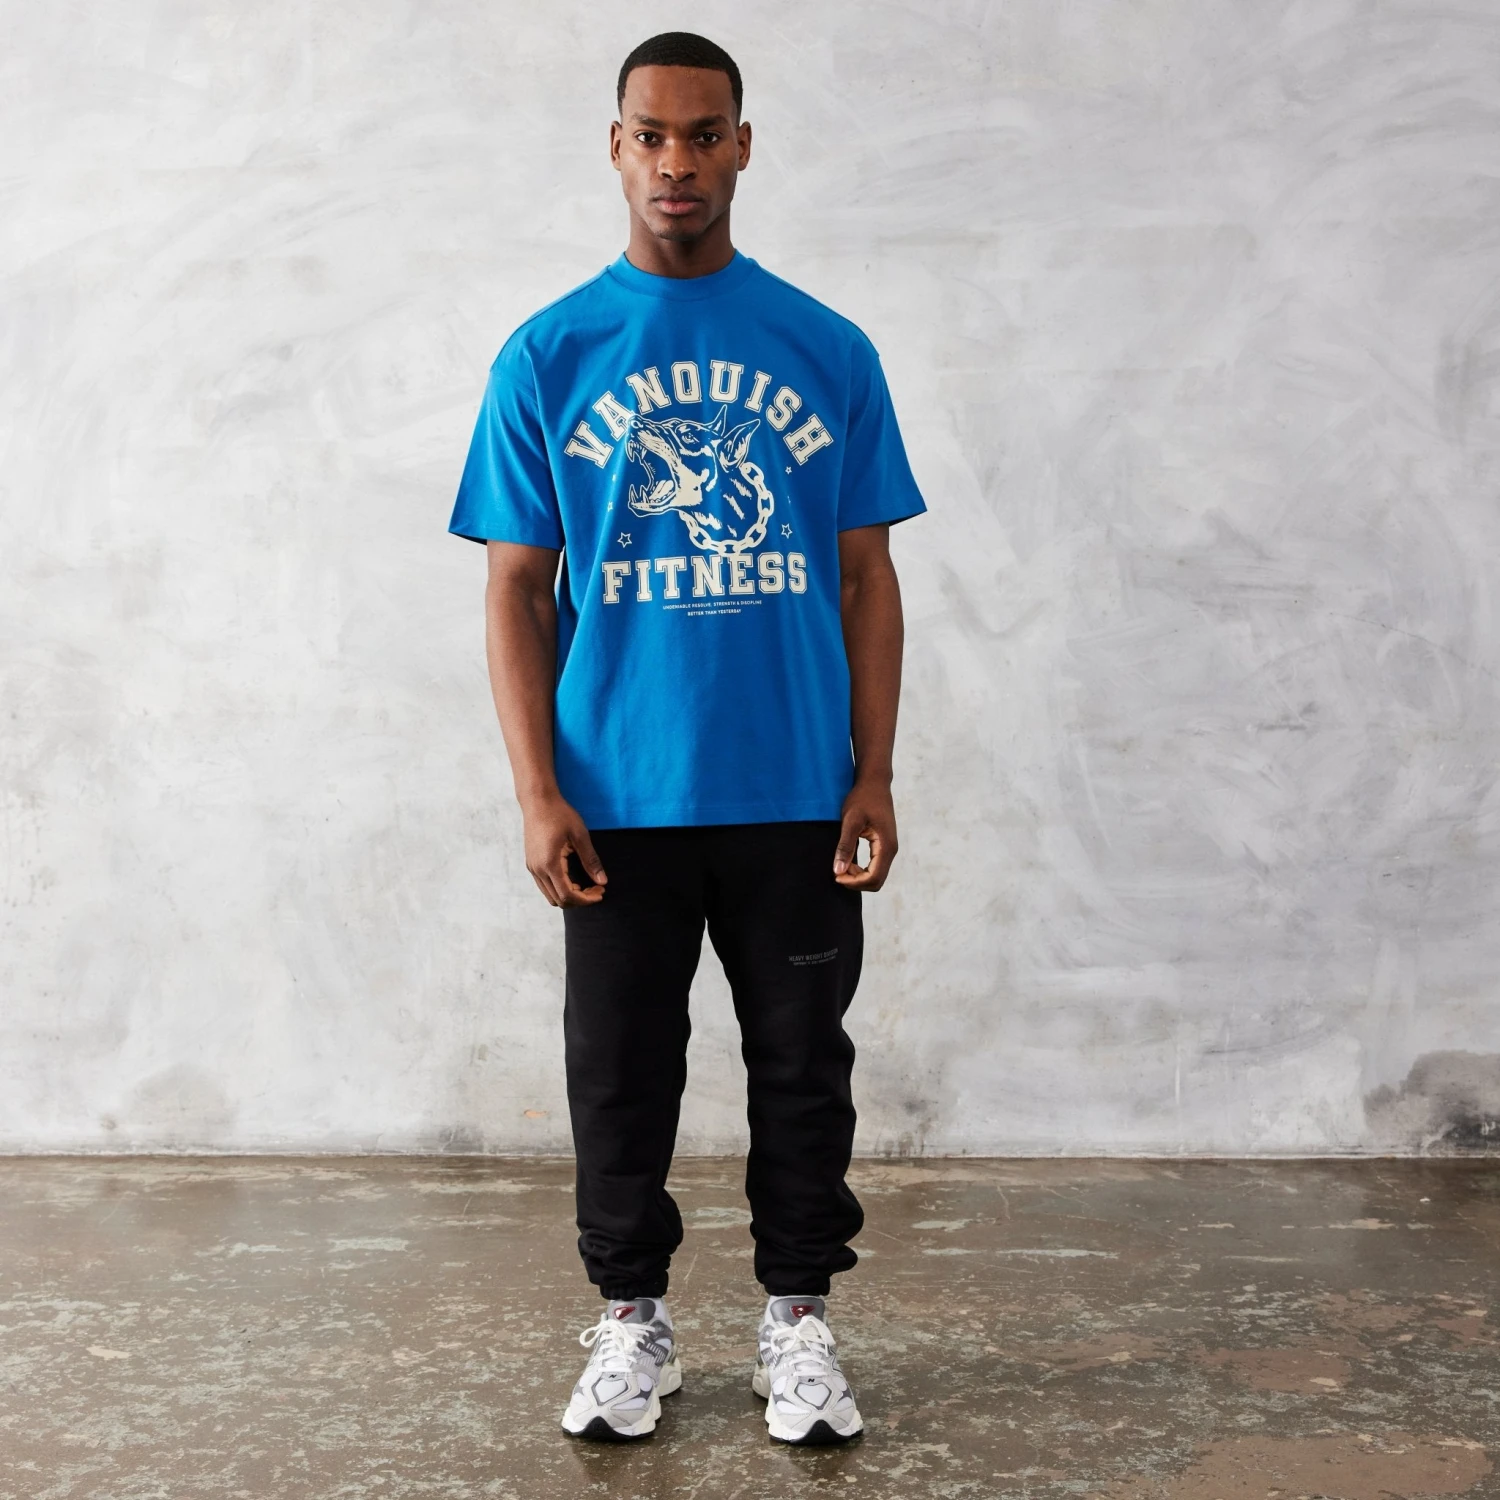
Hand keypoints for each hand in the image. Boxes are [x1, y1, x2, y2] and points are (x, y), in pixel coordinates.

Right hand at [521, 792, 606, 906]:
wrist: (537, 801)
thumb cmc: (559, 814)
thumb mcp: (580, 835)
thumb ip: (591, 860)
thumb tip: (603, 881)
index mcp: (549, 863)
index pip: (567, 894)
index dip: (586, 899)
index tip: (600, 893)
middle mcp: (537, 869)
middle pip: (559, 900)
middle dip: (580, 899)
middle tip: (597, 888)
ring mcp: (532, 867)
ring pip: (550, 895)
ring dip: (569, 895)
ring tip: (587, 885)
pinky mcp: (531, 864)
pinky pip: (545, 886)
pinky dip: (560, 888)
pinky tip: (573, 879)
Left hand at [833, 779, 897, 890]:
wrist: (874, 783)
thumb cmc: (862, 798)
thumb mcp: (850, 821)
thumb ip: (845, 846)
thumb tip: (838, 870)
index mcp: (886, 846)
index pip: (874, 878)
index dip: (854, 882)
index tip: (836, 876)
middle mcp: (891, 850)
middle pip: (877, 881)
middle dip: (856, 882)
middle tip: (837, 872)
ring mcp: (889, 848)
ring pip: (876, 876)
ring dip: (858, 876)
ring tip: (841, 865)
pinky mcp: (883, 846)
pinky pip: (875, 867)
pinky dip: (861, 870)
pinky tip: (848, 860)